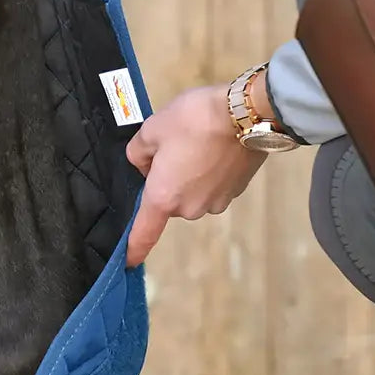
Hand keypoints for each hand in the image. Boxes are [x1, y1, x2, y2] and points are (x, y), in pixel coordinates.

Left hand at [125, 84, 267, 267]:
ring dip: (190, 176)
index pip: (144, 234)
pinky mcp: (236, 192)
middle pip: (169, 202)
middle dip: (166, 181)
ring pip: (192, 194)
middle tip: (171, 149)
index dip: (133, 249)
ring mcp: (216, 202)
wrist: (246, 113)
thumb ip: (138, 153)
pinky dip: (210, 173)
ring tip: (198, 144)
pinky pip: (213, 187)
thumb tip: (146, 164)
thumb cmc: (194, 120)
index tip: (128, 262)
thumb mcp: (152, 129)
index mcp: (163, 197)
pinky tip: (216, 148)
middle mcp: (190, 208)